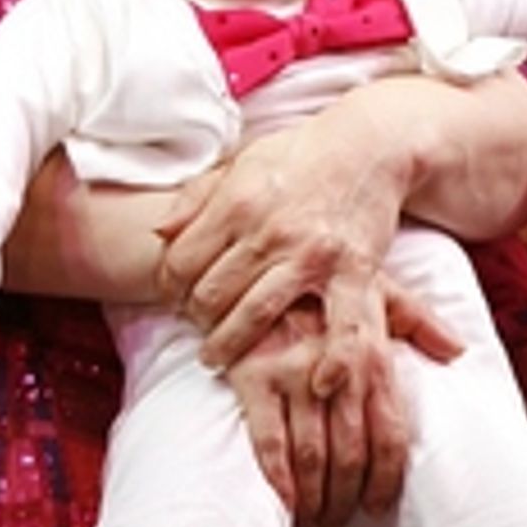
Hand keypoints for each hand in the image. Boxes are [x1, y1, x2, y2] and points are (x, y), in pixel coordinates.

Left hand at [157, 98, 406, 368]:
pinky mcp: (354, 270)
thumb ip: (196, 197)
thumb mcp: (242, 162)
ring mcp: (311, 255)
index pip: (181, 261)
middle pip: (211, 293)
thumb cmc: (301, 154)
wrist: (369, 143)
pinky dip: (332, 359)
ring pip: (255, 315)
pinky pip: (342, 326)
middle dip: (194, 319)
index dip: (169, 286)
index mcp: (237, 203)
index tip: (174, 298)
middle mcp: (268, 232)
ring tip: (216, 358)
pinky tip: (318, 382)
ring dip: (229, 345)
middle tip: (194, 329)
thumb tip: (158, 233)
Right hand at [226, 281, 460, 526]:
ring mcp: (293, 371)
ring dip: (316, 496)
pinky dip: (279, 478)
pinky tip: (285, 502)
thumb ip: (417, 322)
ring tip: (315, 518)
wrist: (259, 245)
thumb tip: (459, 350)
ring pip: (313, 453)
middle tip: (342, 519)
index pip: (390, 432)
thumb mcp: (375, 288)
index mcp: (372, 351)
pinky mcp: (253, 374)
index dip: (386, 478)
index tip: (377, 504)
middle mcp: (337, 366)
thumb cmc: (320, 273)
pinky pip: (269, 439)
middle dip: (347, 496)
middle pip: (352, 452)